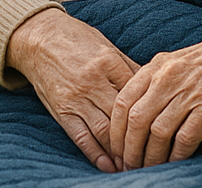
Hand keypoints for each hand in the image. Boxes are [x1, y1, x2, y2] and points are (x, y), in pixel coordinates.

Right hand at [6, 8, 140, 171]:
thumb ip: (127, 67)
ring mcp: (76, 97)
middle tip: (153, 154)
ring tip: (133, 164)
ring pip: (104, 130)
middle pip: (123, 116)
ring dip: (120, 151)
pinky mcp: (61, 109)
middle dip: (139, 138)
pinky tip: (108, 165)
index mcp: (109, 61)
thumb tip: (153, 88)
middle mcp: (93, 81)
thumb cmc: (76, 39)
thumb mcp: (106, 45)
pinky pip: (80, 136)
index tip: (163, 127)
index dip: (152, 113)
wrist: (39, 36)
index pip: (137, 94)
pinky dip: (95, 154)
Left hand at [109, 15, 201, 169]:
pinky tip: (173, 162)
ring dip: (151, 156)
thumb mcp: (172, 62)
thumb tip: (130, 112)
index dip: (115, 130)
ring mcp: (189, 93)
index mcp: (155, 67)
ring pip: (158, 133)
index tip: (115, 148)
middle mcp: (168, 79)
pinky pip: (186, 138)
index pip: (123, 102)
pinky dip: (176, 155)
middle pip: (137, 121)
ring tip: (148, 169)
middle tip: (128, 165)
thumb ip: (151, 81)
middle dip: (129, 149)